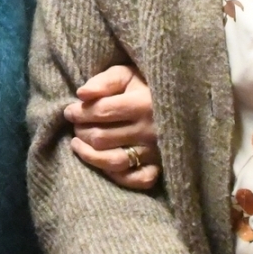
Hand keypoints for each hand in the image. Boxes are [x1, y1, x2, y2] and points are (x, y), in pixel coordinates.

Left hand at [65, 64, 160, 189]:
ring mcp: (155, 151)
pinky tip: (103, 164)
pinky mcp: (161, 166)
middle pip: (102, 138)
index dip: (78, 112)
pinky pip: (136, 180)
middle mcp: (150, 130)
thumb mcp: (127, 74)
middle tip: (76, 125)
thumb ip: (104, 81)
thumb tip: (81, 94)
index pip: (101, 111)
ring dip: (89, 155)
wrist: (183, 101)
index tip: (69, 111)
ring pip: (114, 161)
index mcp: (142, 104)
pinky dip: (117, 176)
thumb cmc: (147, 85)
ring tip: (78, 143)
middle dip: (82, 131)